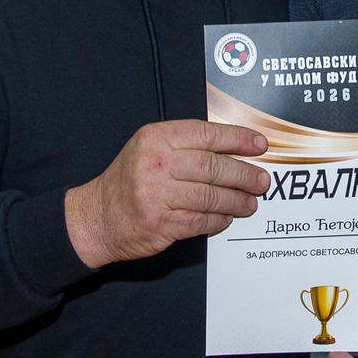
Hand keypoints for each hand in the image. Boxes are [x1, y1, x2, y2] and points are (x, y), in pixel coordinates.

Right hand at [64, 120, 268, 269]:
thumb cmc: (128, 182)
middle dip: (244, 175)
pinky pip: (201, 221)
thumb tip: (234, 149)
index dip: (238, 139)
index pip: (207, 134)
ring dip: (237, 201)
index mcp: (156, 138)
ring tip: (250, 202)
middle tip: (261, 181)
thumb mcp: (148, 149)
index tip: (259, 145)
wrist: (96, 218)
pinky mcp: (161, 223)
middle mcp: (156, 163)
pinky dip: (219, 220)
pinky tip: (227, 218)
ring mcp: (157, 195)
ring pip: (211, 196)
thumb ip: (185, 145)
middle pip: (213, 166)